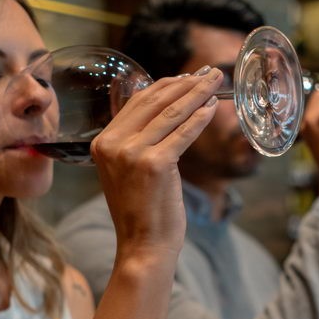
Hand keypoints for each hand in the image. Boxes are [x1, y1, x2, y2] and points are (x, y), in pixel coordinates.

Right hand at [91, 69, 221, 267]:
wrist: (143, 245)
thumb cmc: (142, 211)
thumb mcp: (128, 170)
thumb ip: (137, 140)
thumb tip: (167, 107)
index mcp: (102, 143)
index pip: (137, 102)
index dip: (165, 85)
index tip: (187, 76)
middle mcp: (113, 144)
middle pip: (154, 102)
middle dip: (186, 83)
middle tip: (209, 72)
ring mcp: (132, 153)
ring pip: (171, 113)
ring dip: (198, 94)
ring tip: (216, 82)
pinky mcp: (155, 164)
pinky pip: (183, 133)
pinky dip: (200, 118)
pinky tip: (212, 108)